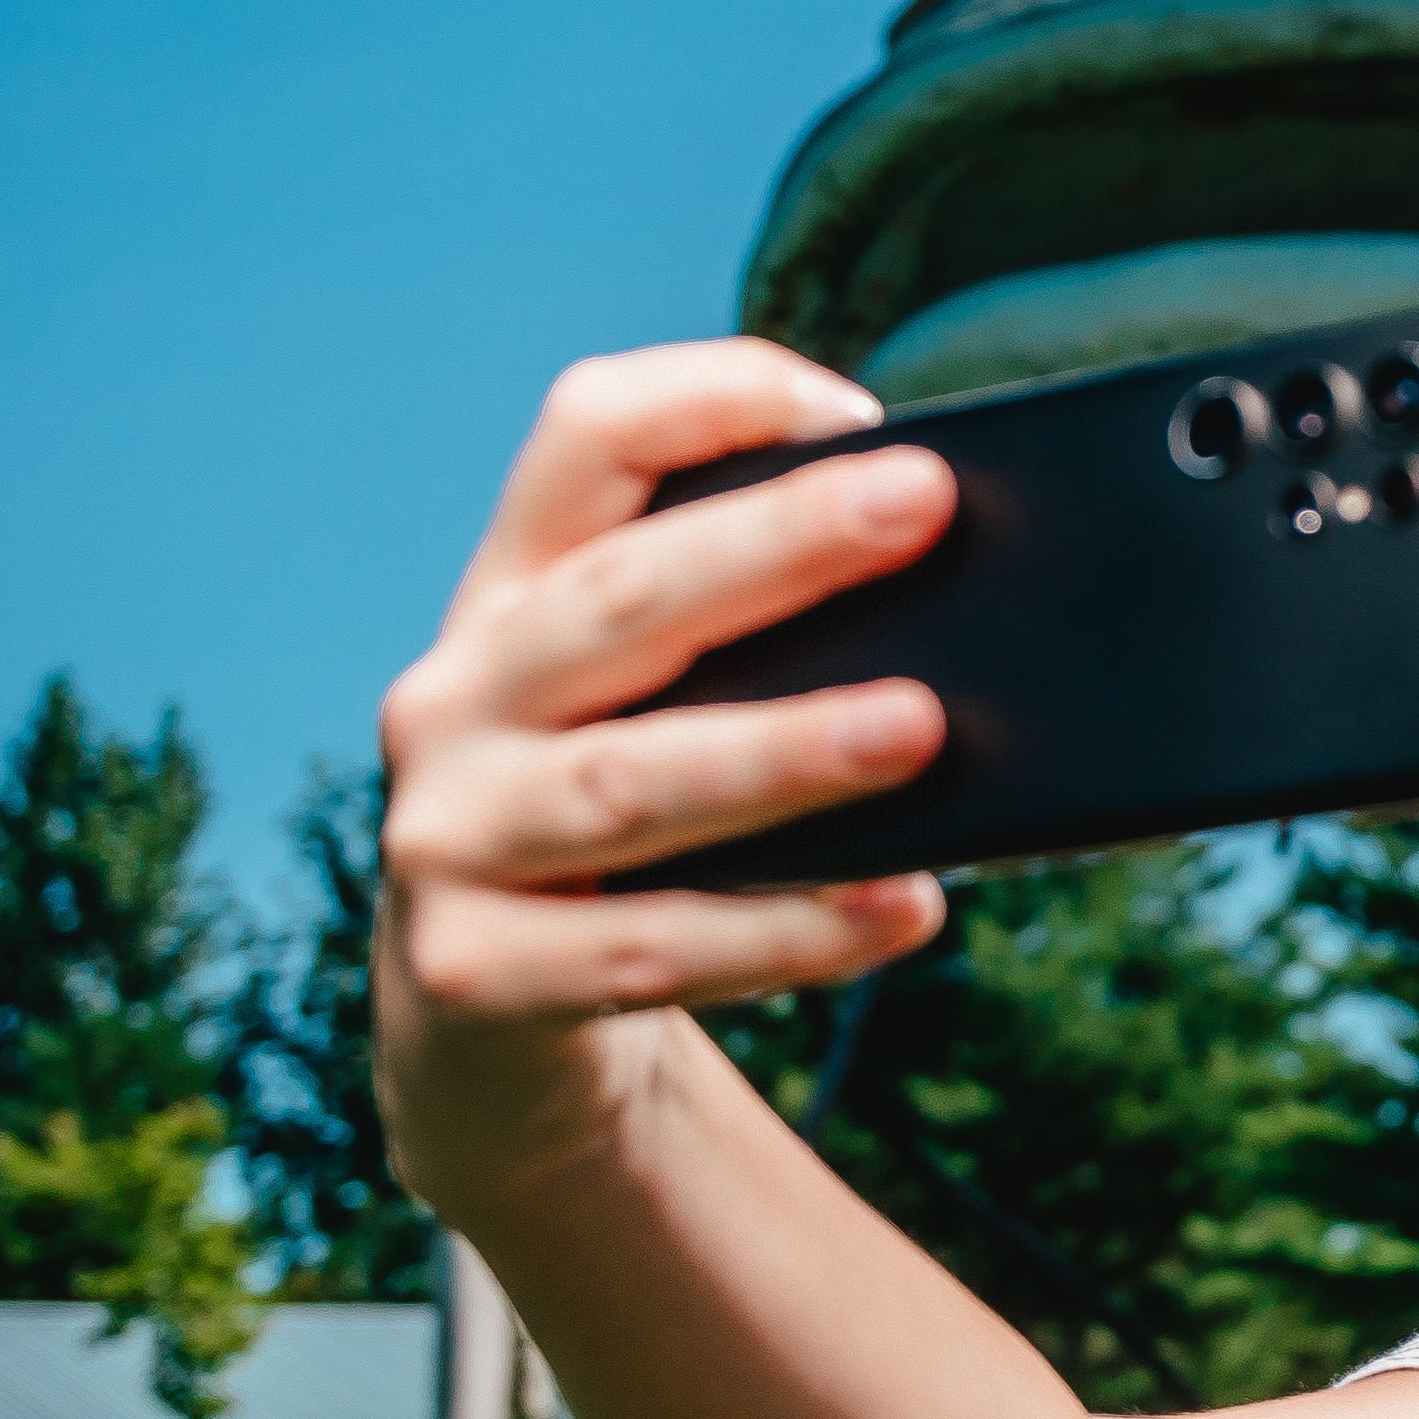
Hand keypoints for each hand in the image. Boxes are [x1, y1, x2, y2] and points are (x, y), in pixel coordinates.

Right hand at [373, 339, 961, 1195]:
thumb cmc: (637, 823)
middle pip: (618, 597)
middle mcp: (458, 695)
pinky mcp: (472, 971)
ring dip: (784, 751)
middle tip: (923, 505)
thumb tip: (970, 619)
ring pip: (627, 781)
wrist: (492, 1022)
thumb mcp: (659, 706)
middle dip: (777, 546)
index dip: (713, 396)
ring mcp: (449, 836)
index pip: (585, 435)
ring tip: (921, 727)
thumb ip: (762, 643)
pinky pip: (652, 948)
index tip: (859, 413)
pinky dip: (788, 930)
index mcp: (515, 590)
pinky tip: (903, 907)